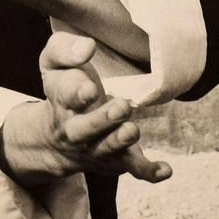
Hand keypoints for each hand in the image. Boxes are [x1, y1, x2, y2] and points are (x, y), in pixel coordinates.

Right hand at [1, 32, 171, 185]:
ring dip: (120, 141)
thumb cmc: (64, 88)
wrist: (55, 137)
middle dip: (102, 120)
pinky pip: (132, 169)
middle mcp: (76, 129)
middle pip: (85, 129)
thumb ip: (65, 50)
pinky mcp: (116, 159)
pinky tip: (165, 170)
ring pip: (106, 150)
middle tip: (121, 107)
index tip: (89, 89)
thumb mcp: (54, 63)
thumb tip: (87, 47)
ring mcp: (96, 147)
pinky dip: (148, 171)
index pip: (65, 95)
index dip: (76, 93)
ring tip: (132, 130)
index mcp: (61, 100)